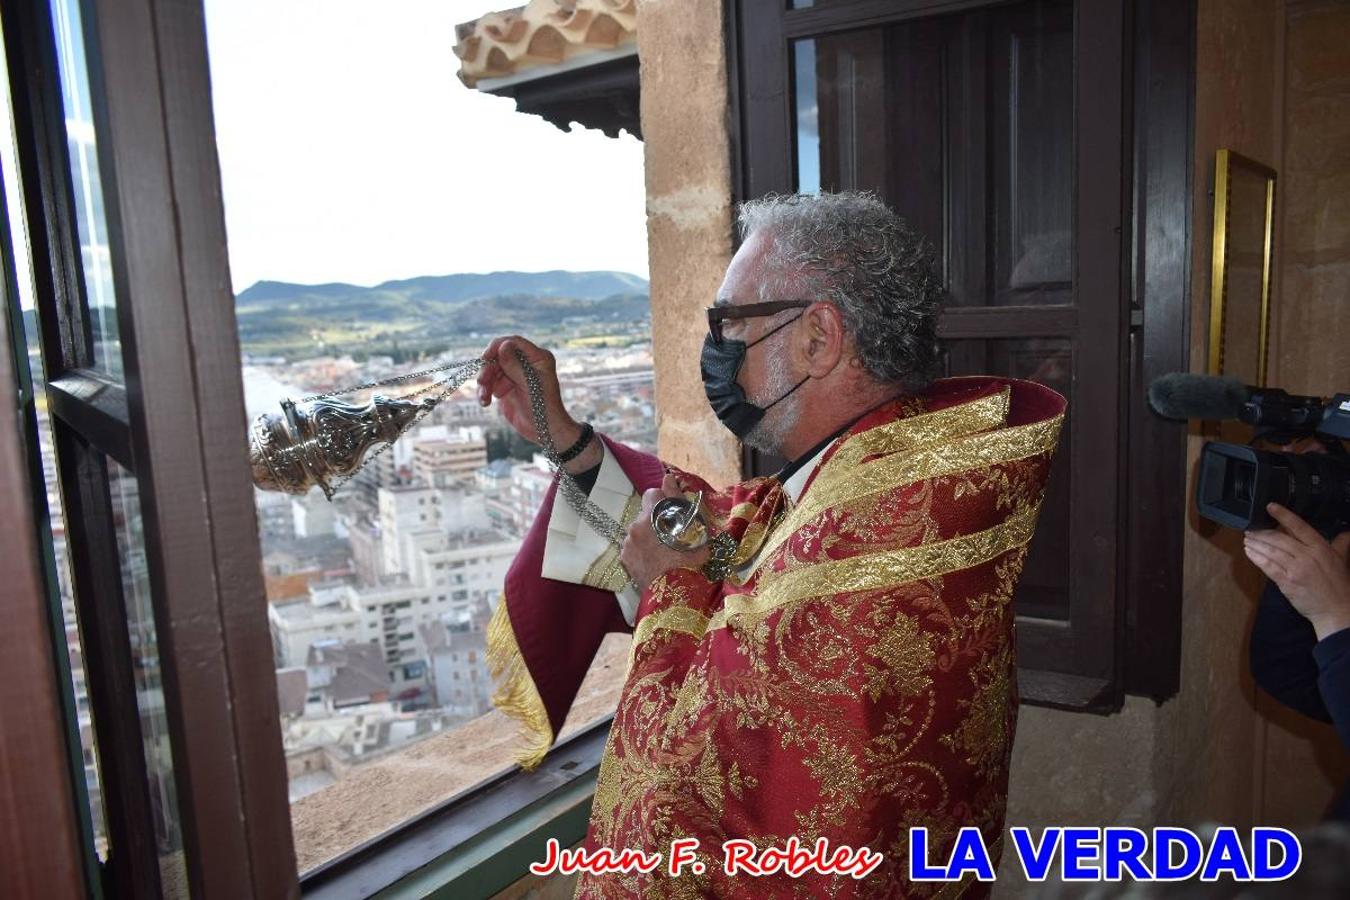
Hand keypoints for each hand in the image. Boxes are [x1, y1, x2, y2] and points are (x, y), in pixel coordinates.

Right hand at [477, 336, 595, 468]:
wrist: (543, 431)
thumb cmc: (543, 407)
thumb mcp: (529, 384)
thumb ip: (515, 364)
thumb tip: (503, 345)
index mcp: (537, 358)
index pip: (513, 343)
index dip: (497, 346)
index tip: (486, 357)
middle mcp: (525, 364)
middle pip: (498, 356)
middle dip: (489, 369)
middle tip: (482, 381)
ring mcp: (514, 375)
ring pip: (491, 370)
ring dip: (485, 383)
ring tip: (484, 397)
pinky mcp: (505, 388)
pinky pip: (489, 384)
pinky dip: (485, 392)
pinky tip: (485, 402)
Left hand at [620, 474, 711, 593]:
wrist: (675, 594)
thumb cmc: (689, 560)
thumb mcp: (691, 528)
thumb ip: (677, 499)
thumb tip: (667, 476)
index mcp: (652, 517)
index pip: (652, 493)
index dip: (663, 500)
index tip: (671, 512)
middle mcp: (635, 526)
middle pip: (645, 513)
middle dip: (656, 520)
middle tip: (671, 536)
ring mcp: (628, 543)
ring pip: (638, 530)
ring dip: (648, 535)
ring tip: (663, 551)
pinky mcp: (624, 558)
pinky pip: (632, 546)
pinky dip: (641, 549)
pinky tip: (654, 560)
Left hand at [1244, 502, 1349, 639]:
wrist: (1336, 610)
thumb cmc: (1339, 585)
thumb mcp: (1341, 560)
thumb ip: (1340, 544)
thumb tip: (1346, 532)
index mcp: (1321, 548)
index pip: (1299, 527)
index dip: (1283, 515)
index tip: (1270, 506)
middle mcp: (1308, 556)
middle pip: (1279, 539)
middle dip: (1262, 532)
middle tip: (1250, 528)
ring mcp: (1296, 569)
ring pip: (1271, 551)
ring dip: (1256, 543)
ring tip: (1247, 538)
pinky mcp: (1287, 582)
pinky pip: (1268, 567)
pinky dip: (1256, 558)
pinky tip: (1249, 552)